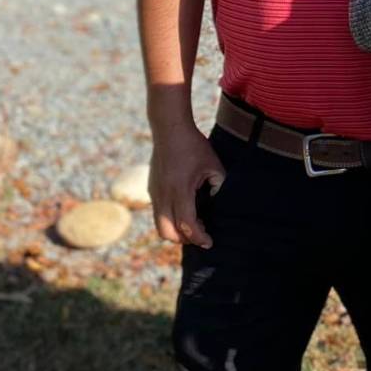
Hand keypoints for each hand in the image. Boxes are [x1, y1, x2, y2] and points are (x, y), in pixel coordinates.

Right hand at [149, 123, 225, 248]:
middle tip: (202, 234)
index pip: (187, 225)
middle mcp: (163, 195)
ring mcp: (155, 193)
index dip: (199, 237)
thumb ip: (219, 185)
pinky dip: (170, 220)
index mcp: (180, 190)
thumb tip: (219, 203)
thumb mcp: (214, 165)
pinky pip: (158, 214)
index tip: (209, 242)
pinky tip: (185, 210)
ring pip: (160, 226)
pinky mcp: (152, 189)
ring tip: (195, 224)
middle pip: (169, 233)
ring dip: (176, 231)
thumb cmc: (194, 146)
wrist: (169, 129)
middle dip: (186, 239)